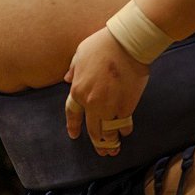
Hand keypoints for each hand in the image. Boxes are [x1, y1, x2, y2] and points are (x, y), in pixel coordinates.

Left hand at [64, 26, 148, 155]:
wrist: (127, 44)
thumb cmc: (102, 45)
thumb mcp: (80, 54)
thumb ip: (73, 69)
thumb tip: (67, 79)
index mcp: (78, 90)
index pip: (72, 114)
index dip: (73, 126)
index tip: (74, 135)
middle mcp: (92, 102)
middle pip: (92, 129)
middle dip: (96, 142)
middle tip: (100, 150)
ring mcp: (109, 106)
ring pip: (108, 131)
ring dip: (110, 142)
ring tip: (113, 148)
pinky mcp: (127, 106)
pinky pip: (123, 123)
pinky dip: (124, 130)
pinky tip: (125, 133)